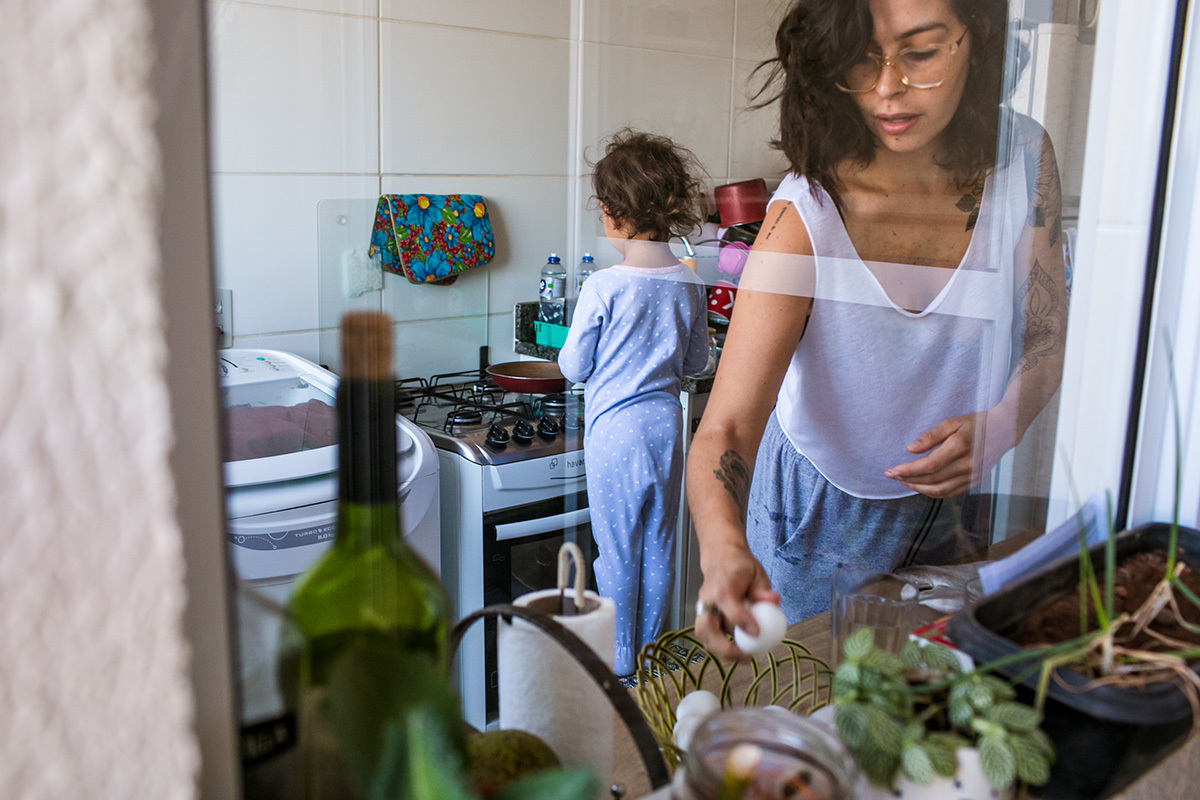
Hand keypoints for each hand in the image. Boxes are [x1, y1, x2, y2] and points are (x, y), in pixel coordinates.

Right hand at [693, 541, 778, 660]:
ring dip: (719, 651)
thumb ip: (763, 590)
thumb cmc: (740, 566)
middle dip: (724, 647)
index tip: (757, 633)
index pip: (731, 608)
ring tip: (742, 658)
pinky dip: (717, 646)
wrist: (719, 556)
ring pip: (703, 635)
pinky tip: (735, 651)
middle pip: (708, 628)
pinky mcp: (701, 615)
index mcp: (723, 588)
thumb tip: (774, 602)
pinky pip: (706, 635)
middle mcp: (708, 599)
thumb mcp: (756, 574)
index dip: (743, 622)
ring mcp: (702, 608)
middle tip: (746, 657)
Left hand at [883, 411, 1011, 497]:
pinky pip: (950, 493)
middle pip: (932, 480)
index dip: (908, 470)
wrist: (1004, 431)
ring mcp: (972, 476)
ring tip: (904, 480)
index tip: (891, 471)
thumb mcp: (952, 422)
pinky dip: (933, 492)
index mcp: (960, 447)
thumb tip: (910, 450)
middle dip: (908, 479)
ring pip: (940, 490)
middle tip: (892, 475)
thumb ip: (931, 436)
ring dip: (918, 488)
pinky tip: (921, 486)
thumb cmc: (976, 424)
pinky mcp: (975, 481)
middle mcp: (968, 465)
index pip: (929, 465)